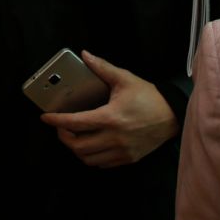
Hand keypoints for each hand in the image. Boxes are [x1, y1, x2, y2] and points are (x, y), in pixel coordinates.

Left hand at [40, 52, 178, 167]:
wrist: (172, 115)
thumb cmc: (149, 96)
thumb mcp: (125, 79)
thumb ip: (102, 68)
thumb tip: (85, 55)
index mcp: (111, 117)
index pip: (76, 123)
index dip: (57, 121)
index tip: (46, 118)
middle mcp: (115, 137)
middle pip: (78, 146)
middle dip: (63, 137)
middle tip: (60, 128)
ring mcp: (122, 151)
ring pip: (88, 159)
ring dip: (76, 149)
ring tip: (73, 137)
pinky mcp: (128, 158)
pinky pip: (102, 164)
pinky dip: (91, 157)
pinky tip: (90, 145)